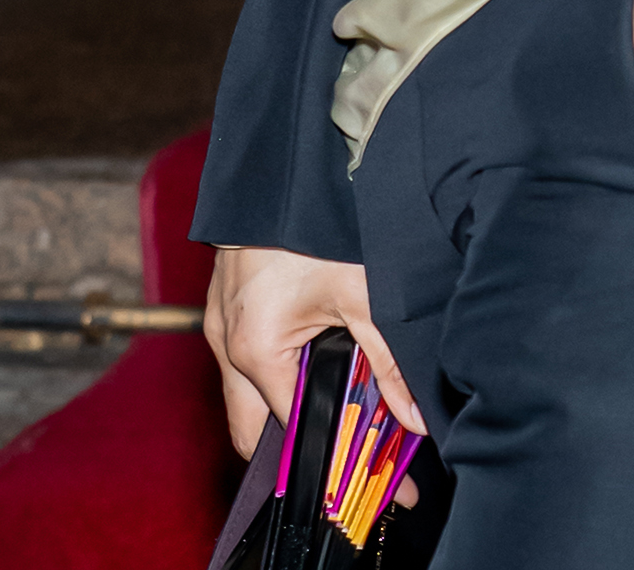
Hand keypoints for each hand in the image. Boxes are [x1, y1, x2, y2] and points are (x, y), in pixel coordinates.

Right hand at [204, 245, 424, 494]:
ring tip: (338, 400)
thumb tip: (416, 420)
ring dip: (286, 403)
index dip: (334, 453)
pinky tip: (314, 357)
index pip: (293, 431)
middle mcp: (225, 345)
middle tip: (349, 449)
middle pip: (255, 430)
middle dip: (298, 446)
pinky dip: (275, 370)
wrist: (279, 165)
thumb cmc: (313, 224)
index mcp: (254, 350)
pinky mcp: (222, 305)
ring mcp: (217, 325)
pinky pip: (243, 359)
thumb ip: (389, 361)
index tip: (370, 468)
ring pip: (246, 396)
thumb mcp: (361, 293)